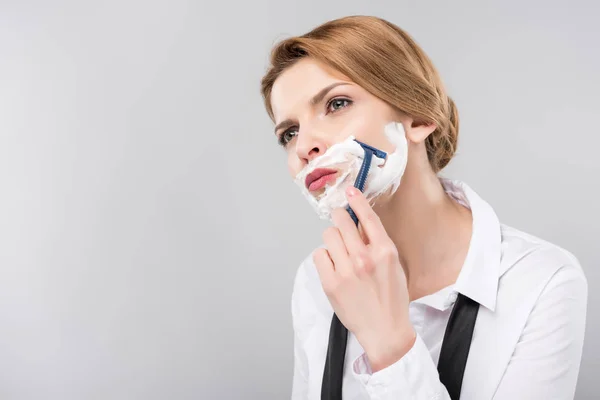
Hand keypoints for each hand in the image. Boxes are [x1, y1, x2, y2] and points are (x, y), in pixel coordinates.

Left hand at [313, 186, 415, 371]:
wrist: (385, 330)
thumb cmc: (391, 298)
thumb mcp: (394, 265)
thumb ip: (377, 244)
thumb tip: (359, 224)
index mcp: (384, 252)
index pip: (368, 217)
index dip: (357, 200)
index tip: (350, 191)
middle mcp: (364, 258)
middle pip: (341, 221)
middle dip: (340, 219)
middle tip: (340, 224)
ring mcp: (346, 271)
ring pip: (328, 235)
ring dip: (332, 239)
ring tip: (340, 253)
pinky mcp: (331, 283)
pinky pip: (319, 255)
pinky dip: (324, 258)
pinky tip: (334, 267)